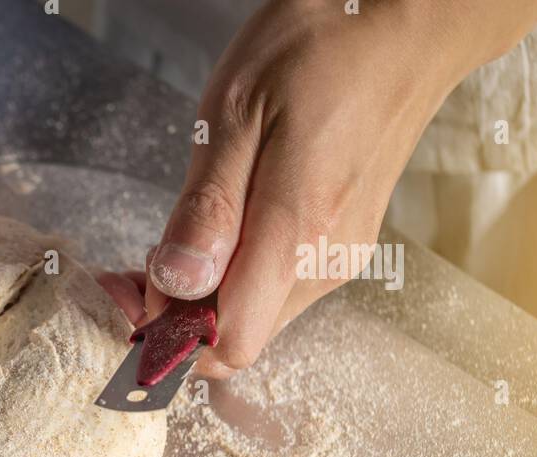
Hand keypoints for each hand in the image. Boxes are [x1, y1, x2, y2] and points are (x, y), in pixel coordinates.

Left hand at [143, 0, 536, 377]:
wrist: (404, 22)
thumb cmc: (319, 51)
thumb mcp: (236, 113)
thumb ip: (207, 210)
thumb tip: (177, 287)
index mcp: (298, 235)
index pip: (229, 344)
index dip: (170, 332)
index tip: (132, 290)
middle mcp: (325, 263)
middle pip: (238, 336)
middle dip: (179, 316)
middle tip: (137, 262)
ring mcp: (339, 257)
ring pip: (255, 314)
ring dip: (204, 295)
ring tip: (178, 235)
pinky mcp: (343, 245)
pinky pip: (276, 287)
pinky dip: (234, 275)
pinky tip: (217, 229)